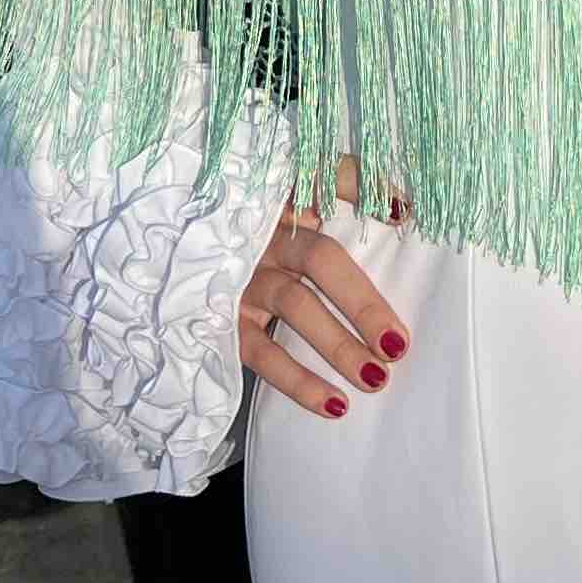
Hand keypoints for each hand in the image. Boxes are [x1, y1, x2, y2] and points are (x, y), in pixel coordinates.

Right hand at [239, 162, 407, 418]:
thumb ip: (345, 187)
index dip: (362, 188)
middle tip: (398, 344)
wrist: (177, 249)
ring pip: (295, 305)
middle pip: (320, 260)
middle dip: (363, 303)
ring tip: (376, 378)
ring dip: (338, 345)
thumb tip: (403, 207)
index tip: (404, 214)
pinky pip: (262, 352)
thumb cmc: (259, 226)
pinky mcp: (223, 318)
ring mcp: (241, 276)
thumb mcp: (292, 196)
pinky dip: (299, 382)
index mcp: (284, 199)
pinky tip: (335, 404)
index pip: (325, 178)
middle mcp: (263, 234)